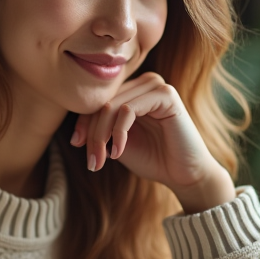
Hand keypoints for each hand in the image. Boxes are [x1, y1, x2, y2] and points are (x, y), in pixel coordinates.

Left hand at [70, 73, 234, 212]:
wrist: (184, 175)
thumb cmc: (153, 159)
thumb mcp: (118, 143)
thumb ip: (101, 129)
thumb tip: (76, 129)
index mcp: (133, 91)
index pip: (99, 100)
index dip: (84, 121)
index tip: (76, 144)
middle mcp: (144, 83)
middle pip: (103, 102)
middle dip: (92, 134)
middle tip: (92, 161)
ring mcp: (156, 86)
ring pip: (112, 106)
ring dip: (101, 136)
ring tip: (101, 160)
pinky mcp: (166, 95)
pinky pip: (129, 109)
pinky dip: (118, 133)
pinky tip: (118, 152)